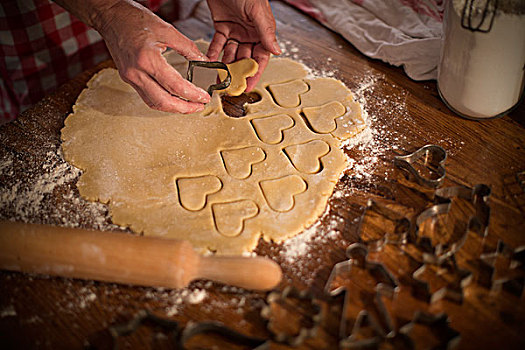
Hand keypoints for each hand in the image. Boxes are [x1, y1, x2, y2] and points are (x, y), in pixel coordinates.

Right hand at [95, 1, 210, 113]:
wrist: (110, 16)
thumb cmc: (135, 19)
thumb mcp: (167, 29)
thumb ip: (188, 47)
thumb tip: (204, 61)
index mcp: (147, 59)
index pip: (174, 86)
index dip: (192, 94)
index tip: (204, 97)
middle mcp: (136, 72)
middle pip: (164, 101)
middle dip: (184, 108)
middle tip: (199, 106)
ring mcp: (130, 77)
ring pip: (154, 103)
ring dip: (173, 108)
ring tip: (189, 106)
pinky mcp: (127, 78)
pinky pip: (146, 96)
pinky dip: (162, 101)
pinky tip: (173, 99)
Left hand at [206, 0, 280, 91]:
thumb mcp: (257, 11)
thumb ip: (266, 32)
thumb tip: (277, 51)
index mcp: (262, 32)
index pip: (260, 57)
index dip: (254, 73)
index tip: (248, 86)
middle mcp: (250, 33)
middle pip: (244, 58)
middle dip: (238, 72)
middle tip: (230, 86)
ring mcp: (236, 30)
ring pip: (230, 53)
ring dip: (225, 64)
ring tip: (219, 76)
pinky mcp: (222, 26)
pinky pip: (218, 43)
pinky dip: (214, 52)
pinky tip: (210, 61)